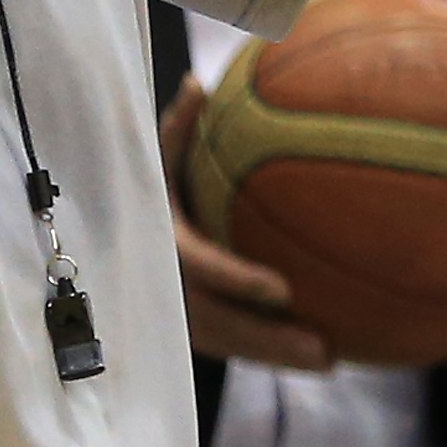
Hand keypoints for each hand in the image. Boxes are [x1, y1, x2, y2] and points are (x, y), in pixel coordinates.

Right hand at [158, 78, 330, 372]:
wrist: (115, 236)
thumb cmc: (149, 187)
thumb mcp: (154, 160)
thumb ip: (174, 132)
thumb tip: (196, 85)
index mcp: (158, 242)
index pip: (199, 269)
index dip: (238, 282)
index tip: (284, 291)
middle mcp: (162, 285)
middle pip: (219, 324)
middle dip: (268, 340)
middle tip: (323, 349)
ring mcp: (171, 313)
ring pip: (227, 343)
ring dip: (277, 354)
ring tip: (331, 360)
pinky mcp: (187, 330)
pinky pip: (232, 345)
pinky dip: (272, 354)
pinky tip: (325, 361)